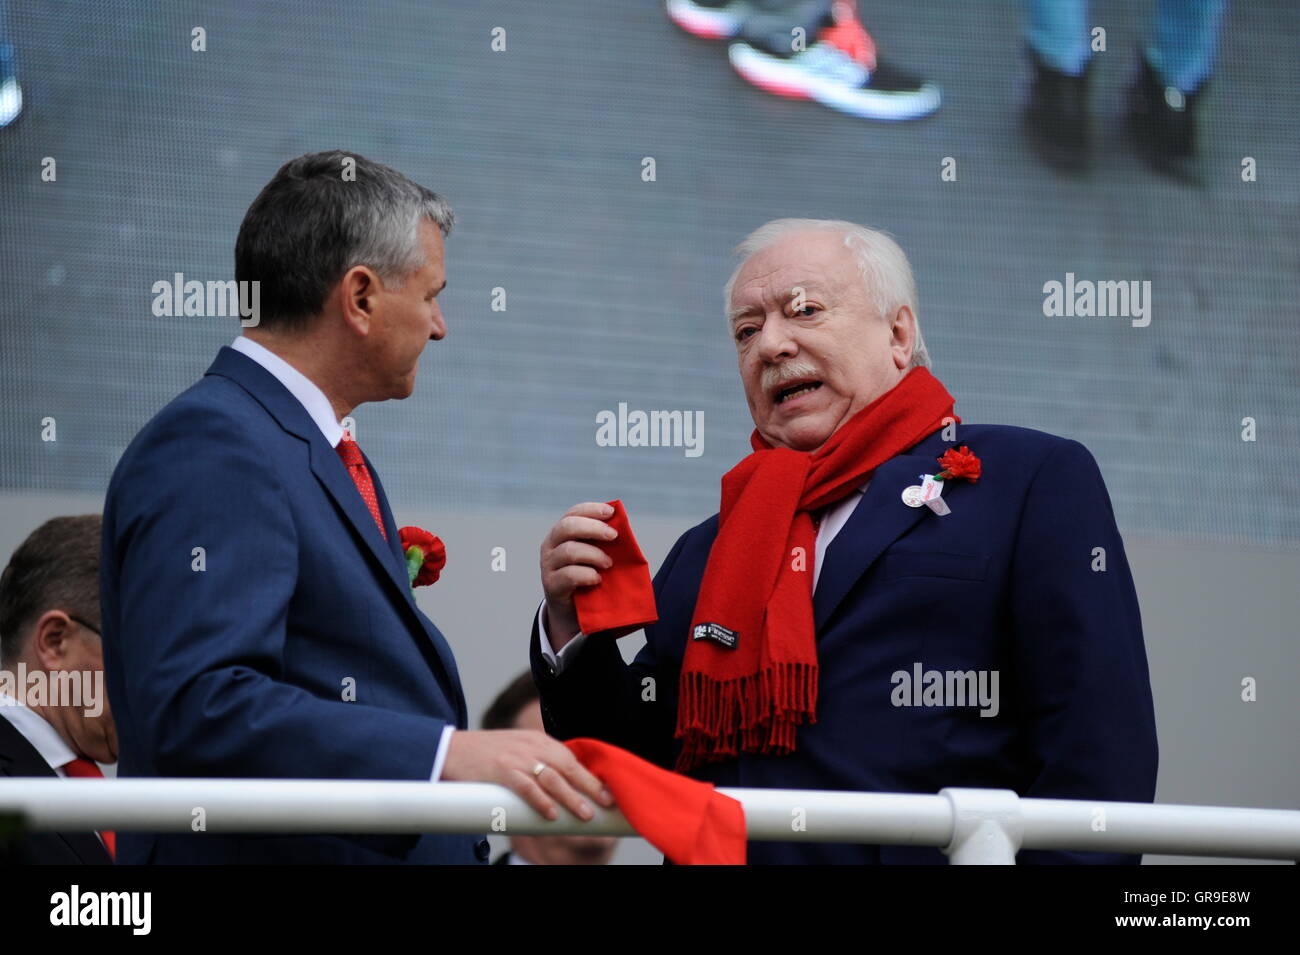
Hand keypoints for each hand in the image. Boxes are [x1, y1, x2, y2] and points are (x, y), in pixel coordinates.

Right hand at [442, 729, 614, 821]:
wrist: (450, 750)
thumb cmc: (485, 756)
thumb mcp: (517, 751)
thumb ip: (537, 763)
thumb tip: (562, 787)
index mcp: (537, 741)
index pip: (571, 757)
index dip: (591, 775)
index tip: (607, 791)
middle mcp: (531, 746)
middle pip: (567, 766)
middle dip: (589, 785)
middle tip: (606, 802)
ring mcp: (516, 758)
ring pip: (551, 778)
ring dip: (571, 797)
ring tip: (585, 813)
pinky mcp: (501, 770)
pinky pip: (526, 787)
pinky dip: (541, 801)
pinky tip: (552, 814)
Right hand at [540, 502, 616, 648]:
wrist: (573, 611)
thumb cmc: (589, 576)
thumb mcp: (595, 555)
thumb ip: (604, 541)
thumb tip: (623, 526)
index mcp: (561, 533)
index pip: (573, 513)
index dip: (591, 510)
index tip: (611, 513)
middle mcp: (550, 545)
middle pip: (567, 527)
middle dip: (593, 528)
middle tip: (613, 536)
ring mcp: (548, 565)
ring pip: (569, 551)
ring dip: (594, 554)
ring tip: (609, 563)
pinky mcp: (551, 585)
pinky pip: (569, 575)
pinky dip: (587, 574)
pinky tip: (598, 579)